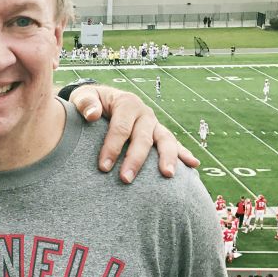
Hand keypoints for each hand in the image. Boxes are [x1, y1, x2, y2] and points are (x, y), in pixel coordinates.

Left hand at [70, 84, 198, 182]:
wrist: (101, 100)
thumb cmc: (90, 102)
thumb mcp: (83, 97)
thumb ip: (86, 103)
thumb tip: (92, 114)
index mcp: (127, 103)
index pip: (121, 127)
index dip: (112, 147)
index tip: (103, 167)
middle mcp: (144, 113)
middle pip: (143, 137)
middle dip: (135, 159)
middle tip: (126, 179)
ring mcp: (154, 124)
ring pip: (165, 140)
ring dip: (168, 157)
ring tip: (168, 175)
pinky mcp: (158, 134)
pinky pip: (174, 144)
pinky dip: (184, 154)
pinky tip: (194, 165)